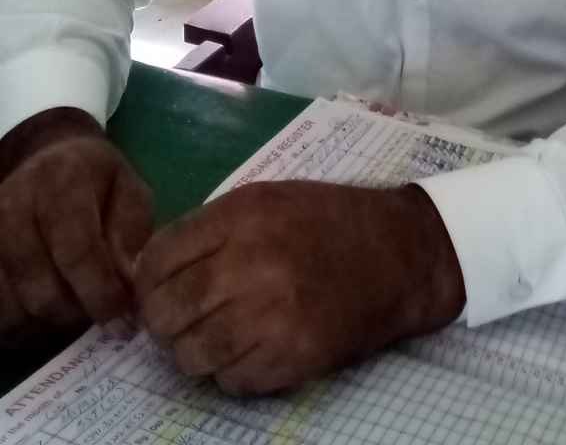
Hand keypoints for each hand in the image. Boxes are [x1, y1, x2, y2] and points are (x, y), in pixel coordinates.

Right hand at [0, 109, 153, 338]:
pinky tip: (47, 307)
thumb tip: (127, 283)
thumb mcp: (130, 193)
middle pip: (41, 290)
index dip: (100, 292)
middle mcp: (13, 206)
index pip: (76, 250)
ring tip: (76, 303)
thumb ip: (131, 234)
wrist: (51, 164)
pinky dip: (23, 324)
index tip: (122, 318)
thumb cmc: (99, 183)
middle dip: (78, 311)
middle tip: (102, 312)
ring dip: (50, 321)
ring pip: (13, 310)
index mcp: (60, 181)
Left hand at [134, 180, 465, 395]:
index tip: (159, 289)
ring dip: (196, 352)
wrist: (401, 252)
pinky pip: (231, 381)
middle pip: (166, 312)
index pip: (158, 259)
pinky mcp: (293, 355)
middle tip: (184, 320)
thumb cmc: (329, 221)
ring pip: (191, 355)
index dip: (148, 281)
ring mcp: (272, 313)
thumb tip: (152, 268)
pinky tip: (254, 350)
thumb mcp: (267, 200)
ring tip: (219, 338)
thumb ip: (211, 229)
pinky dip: (233, 372)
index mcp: (243, 215)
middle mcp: (251, 262)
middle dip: (165, 321)